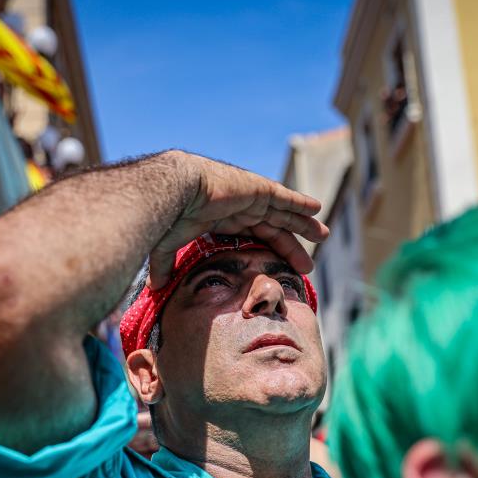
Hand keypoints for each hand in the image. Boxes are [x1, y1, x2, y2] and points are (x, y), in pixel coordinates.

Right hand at [148, 152, 328, 288]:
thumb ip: (165, 265)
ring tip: (323, 235)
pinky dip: (301, 202)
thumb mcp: (168, 245)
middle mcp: (241, 208)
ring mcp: (252, 196)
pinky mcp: (259, 188)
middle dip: (293, 244)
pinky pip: (286, 197)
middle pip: (275, 229)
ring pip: (285, 213)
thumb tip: (154, 288)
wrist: (174, 190)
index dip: (271, 253)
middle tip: (309, 264)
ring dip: (304, 224)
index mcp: (225, 220)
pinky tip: (317, 208)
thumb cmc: (168, 216)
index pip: (254, 238)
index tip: (283, 270)